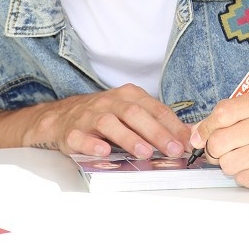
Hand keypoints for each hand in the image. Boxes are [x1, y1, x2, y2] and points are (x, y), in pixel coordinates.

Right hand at [24, 84, 189, 158]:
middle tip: (172, 149)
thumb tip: (187, 136)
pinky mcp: (72, 132)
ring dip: (128, 138)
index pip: (155, 108)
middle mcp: (110, 102)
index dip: (173, 126)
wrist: (62, 116)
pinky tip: (104, 152)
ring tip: (144, 152)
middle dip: (156, 132)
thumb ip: (157, 122)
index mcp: (129, 95)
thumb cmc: (106, 115)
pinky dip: (92, 144)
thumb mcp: (132, 113)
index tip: (187, 142)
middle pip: (135, 114)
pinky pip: (81, 137)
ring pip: (109, 124)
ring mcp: (89, 116)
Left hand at [189, 86, 248, 189]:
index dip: (206, 129)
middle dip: (217, 151)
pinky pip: (245, 179)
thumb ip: (239, 112)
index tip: (203, 137)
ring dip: (233, 166)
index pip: (221, 114)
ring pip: (229, 164)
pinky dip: (247, 177)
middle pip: (219, 142)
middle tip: (226, 152)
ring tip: (248, 160)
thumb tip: (199, 130)